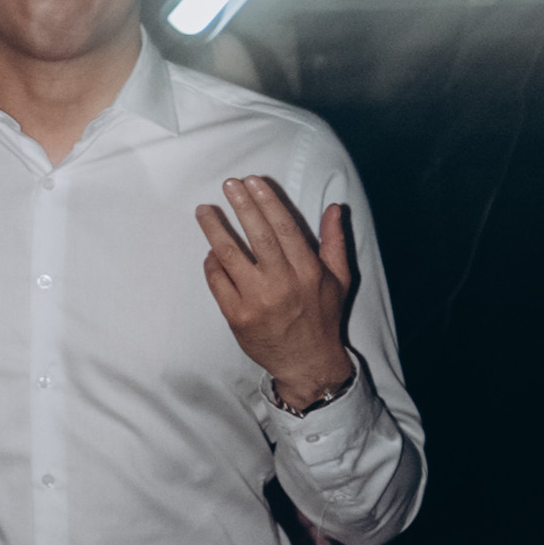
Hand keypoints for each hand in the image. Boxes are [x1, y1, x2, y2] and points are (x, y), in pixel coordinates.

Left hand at [194, 180, 356, 407]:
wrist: (307, 363)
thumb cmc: (323, 317)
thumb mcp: (339, 279)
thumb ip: (334, 241)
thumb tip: (334, 207)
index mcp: (308, 272)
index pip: (285, 229)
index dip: (268, 203)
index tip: (253, 182)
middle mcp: (283, 284)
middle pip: (258, 237)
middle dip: (242, 206)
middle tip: (229, 184)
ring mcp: (257, 301)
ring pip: (230, 256)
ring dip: (214, 230)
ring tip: (204, 210)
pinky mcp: (237, 316)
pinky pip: (218, 281)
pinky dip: (212, 263)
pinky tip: (210, 250)